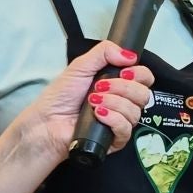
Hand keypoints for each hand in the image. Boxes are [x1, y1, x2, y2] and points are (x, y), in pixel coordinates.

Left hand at [13, 41, 155, 161]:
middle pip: (144, 95)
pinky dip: (113, 118)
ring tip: (92, 101)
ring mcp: (119, 122)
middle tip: (100, 87)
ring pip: (135, 111)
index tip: (124, 72)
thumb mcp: (81, 66)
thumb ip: (104, 52)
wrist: (47, 121)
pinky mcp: (114, 140)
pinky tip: (98, 114)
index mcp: (118, 84)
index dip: (139, 74)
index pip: (145, 78)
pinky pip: (126, 129)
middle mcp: (122, 102)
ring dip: (113, 102)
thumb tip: (130, 54)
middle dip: (123, 88)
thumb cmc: (60, 96)